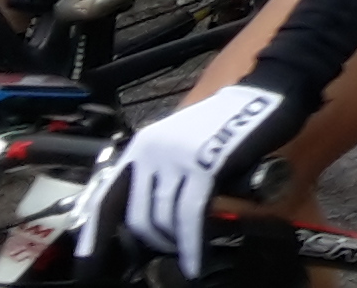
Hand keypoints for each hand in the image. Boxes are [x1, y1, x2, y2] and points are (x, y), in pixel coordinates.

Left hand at [78, 83, 298, 277]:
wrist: (266, 93)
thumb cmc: (228, 123)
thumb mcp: (183, 145)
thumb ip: (163, 174)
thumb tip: (152, 219)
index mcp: (142, 145)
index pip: (107, 197)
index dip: (95, 234)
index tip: (89, 262)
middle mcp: (152, 149)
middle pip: (136, 215)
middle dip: (151, 243)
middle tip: (167, 256)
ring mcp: (177, 156)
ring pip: (163, 218)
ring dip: (174, 244)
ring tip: (188, 256)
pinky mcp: (204, 164)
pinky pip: (191, 214)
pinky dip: (192, 244)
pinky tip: (195, 259)